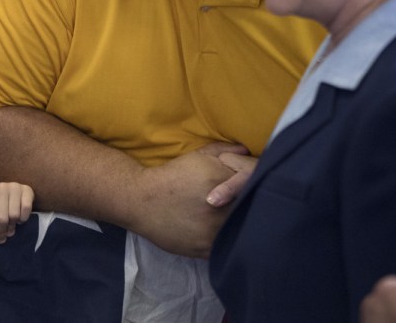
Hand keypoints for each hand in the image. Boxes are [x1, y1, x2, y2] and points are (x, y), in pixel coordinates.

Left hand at [0, 182, 34, 243]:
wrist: (8, 193)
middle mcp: (0, 187)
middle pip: (2, 218)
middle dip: (2, 231)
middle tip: (3, 237)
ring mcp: (14, 187)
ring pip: (14, 215)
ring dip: (12, 226)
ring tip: (10, 229)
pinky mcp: (26, 189)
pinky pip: (26, 208)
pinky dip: (23, 218)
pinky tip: (19, 220)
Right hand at [129, 142, 248, 257]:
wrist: (141, 200)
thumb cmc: (171, 176)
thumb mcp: (197, 157)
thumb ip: (223, 151)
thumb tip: (246, 149)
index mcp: (220, 180)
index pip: (253, 184)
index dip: (254, 185)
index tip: (252, 186)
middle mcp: (219, 207)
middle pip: (250, 208)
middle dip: (249, 205)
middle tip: (245, 204)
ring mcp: (212, 230)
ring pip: (240, 230)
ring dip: (240, 225)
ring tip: (233, 219)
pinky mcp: (204, 247)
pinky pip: (227, 247)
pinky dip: (228, 241)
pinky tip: (223, 233)